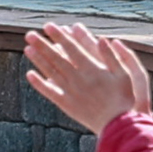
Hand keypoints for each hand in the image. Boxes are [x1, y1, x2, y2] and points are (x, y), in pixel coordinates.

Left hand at [18, 21, 152, 133]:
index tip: (49, 26)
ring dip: (38, 60)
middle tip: (30, 34)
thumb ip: (112, 56)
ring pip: (51, 73)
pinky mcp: (67, 105)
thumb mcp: (124, 74)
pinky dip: (39, 84)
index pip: (72, 48)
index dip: (59, 36)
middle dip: (43, 45)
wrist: (118, 125)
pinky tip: (30, 75)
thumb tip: (102, 39)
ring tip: (28, 48)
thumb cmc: (124, 98)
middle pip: (57, 58)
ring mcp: (71, 92)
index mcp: (92, 69)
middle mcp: (78, 79)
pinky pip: (50, 92)